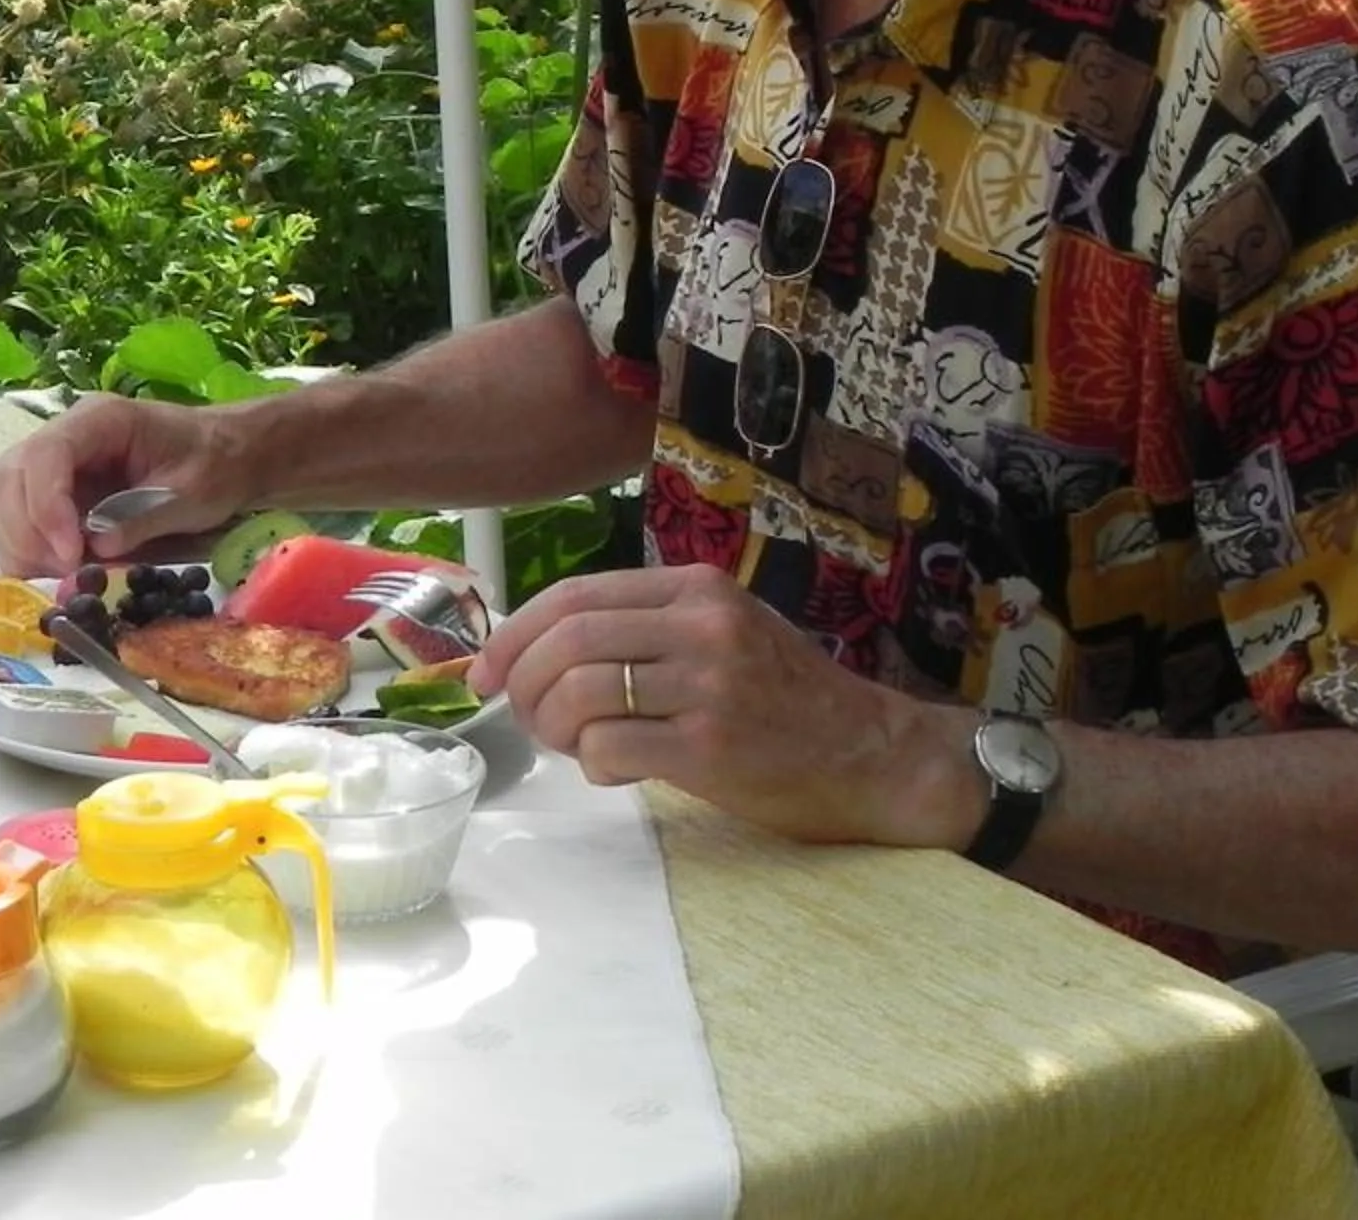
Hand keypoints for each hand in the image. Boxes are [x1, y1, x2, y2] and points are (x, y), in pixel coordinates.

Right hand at [0, 394, 250, 576]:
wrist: (225, 456)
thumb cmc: (214, 464)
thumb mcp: (192, 491)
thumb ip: (145, 516)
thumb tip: (96, 547)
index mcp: (98, 421)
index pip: (45, 456)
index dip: (46, 507)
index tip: (71, 554)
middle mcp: (64, 436)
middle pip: (7, 477)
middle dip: (26, 532)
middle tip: (67, 572)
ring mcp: (52, 466)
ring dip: (20, 545)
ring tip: (64, 574)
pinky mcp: (50, 495)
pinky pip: (11, 521)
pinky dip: (22, 552)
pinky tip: (56, 571)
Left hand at [469, 563, 980, 849]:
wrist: (872, 755)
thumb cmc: (785, 697)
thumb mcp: (722, 632)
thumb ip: (643, 627)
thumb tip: (536, 649)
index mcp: (696, 588)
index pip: (574, 595)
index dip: (514, 633)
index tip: (484, 669)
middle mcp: (700, 626)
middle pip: (567, 640)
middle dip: (520, 681)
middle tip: (518, 715)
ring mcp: (707, 685)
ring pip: (579, 692)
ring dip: (550, 725)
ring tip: (567, 744)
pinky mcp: (711, 747)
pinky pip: (609, 748)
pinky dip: (591, 763)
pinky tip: (614, 770)